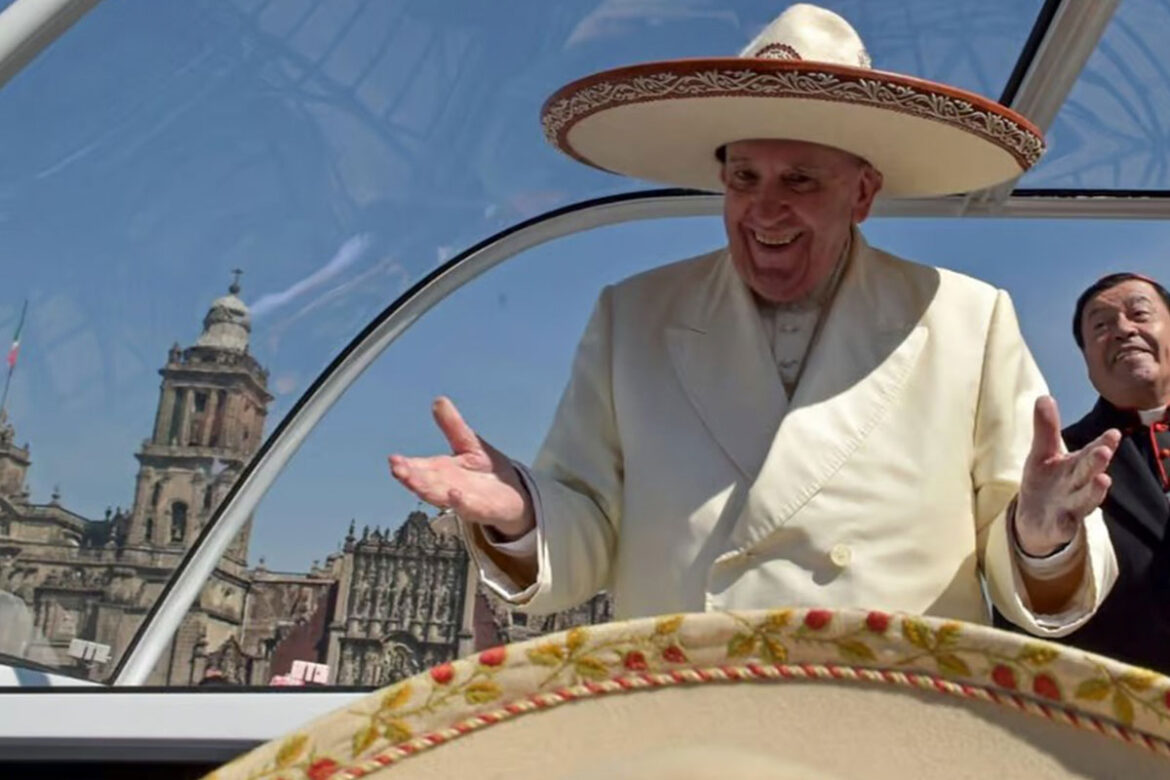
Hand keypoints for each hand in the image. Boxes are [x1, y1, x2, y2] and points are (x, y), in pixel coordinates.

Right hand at [388, 397, 534, 538]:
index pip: (418, 468)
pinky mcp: (481, 509)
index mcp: (441, 470)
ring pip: (439, 497)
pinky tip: (453, 495)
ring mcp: (462, 499)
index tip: (393, 459)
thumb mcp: (469, 443)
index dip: (405, 465)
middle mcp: (447, 486)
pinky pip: (468, 507)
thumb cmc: (487, 471)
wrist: (515, 495)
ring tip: (412, 481)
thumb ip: (453, 425)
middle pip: (424, 483)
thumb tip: (439, 401)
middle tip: (396, 469)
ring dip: (425, 490)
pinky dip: (460, 503)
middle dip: (410, 477)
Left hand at [1015, 395, 1118, 555]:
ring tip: (1104, 480)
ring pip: (1085, 500)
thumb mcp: (1042, 454)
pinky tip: (1066, 521)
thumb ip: (1046, 429)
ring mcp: (1071, 507)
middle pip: (1089, 473)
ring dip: (1094, 492)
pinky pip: (1064, 526)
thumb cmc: (1045, 482)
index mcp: (1076, 465)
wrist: (1036, 520)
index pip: (1092, 452)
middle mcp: (1078, 485)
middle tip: (1104, 452)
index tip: (1113, 433)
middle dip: (1097, 463)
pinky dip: (1066, 524)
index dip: (1103, 444)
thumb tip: (1044, 397)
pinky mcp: (1060, 527)